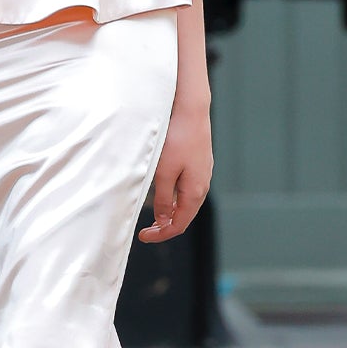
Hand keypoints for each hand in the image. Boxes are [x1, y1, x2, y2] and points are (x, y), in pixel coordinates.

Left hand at [138, 98, 211, 244]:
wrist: (191, 110)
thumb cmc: (177, 139)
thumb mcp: (163, 172)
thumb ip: (164, 199)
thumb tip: (164, 220)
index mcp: (195, 192)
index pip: (179, 224)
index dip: (161, 235)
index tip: (143, 237)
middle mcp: (203, 185)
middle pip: (185, 216)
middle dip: (166, 226)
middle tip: (147, 231)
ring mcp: (203, 174)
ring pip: (187, 203)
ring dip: (171, 212)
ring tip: (153, 216)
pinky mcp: (199, 163)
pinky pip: (188, 189)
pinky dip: (176, 198)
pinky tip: (164, 193)